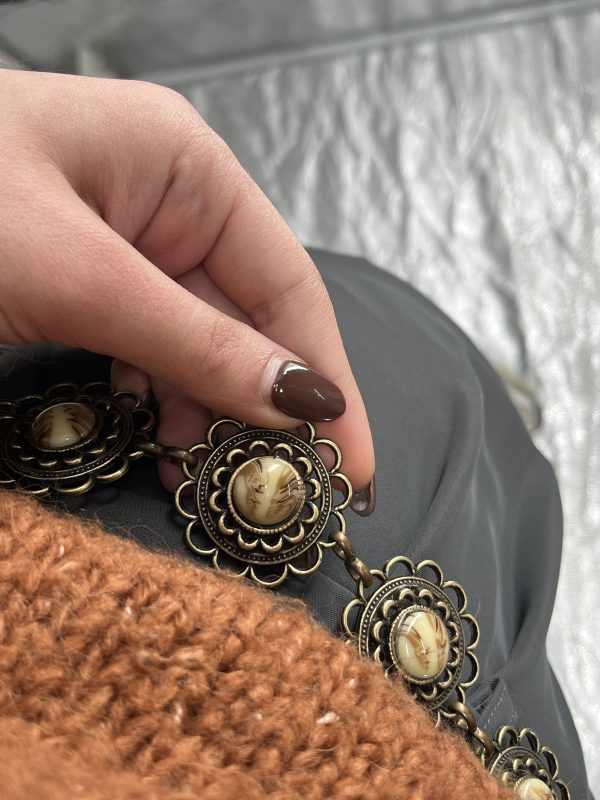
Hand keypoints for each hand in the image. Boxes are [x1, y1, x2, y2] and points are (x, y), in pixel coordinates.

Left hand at [0, 69, 374, 511]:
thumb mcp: (75, 275)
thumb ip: (192, 341)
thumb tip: (301, 400)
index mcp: (182, 168)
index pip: (284, 283)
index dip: (326, 376)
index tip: (352, 462)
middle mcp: (165, 205)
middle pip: (249, 323)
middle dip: (271, 410)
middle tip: (291, 495)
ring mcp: (125, 250)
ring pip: (201, 347)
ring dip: (216, 419)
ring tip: (224, 488)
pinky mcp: (87, 290)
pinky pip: (151, 355)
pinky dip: (166, 408)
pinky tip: (171, 448)